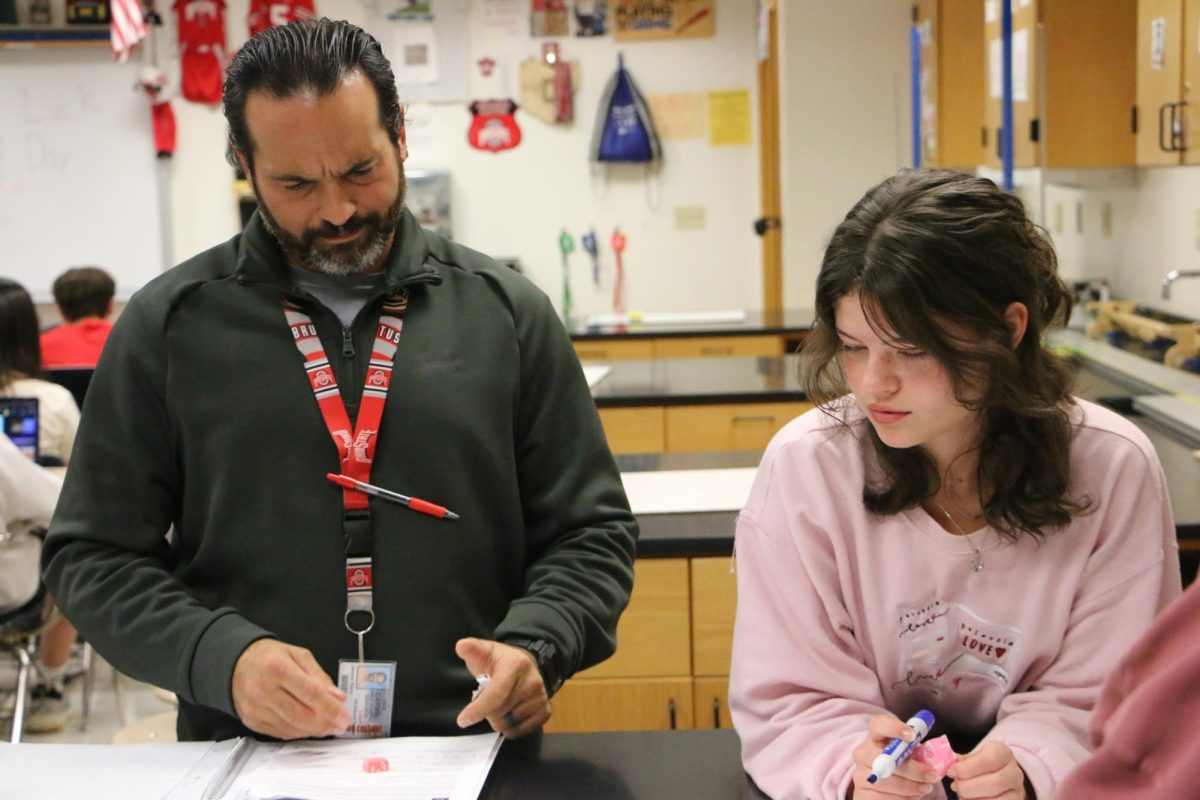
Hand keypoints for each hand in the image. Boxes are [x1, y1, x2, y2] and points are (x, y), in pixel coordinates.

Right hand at [231, 639, 349, 739]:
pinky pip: (280, 733)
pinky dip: (299, 733)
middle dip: (325, 723)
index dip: (330, 708)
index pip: (310, 693)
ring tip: (329, 727)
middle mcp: (264, 690)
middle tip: (342, 725)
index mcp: (278, 669)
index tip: (345, 717)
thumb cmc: (270, 657)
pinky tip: (310, 728)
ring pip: (291, 728)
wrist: (235, 664)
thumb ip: (319, 676)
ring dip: (314, 730)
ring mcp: (256, 709)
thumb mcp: (298, 655)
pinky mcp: (251, 721)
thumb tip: (338, 697)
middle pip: (300, 715)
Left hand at [454, 637, 550, 738]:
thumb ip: (472, 649)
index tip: (462, 720)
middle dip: (487, 712)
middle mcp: (532, 681)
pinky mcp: (545, 710)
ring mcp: (541, 697)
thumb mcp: (485, 651)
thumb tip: (462, 645)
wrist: (525, 665)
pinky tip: (509, 713)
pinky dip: (510, 727)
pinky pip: (520, 731)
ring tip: (499, 705)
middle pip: (500, 713)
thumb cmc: (500, 661)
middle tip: (486, 700)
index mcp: (516, 665)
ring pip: (509, 724)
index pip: (496, 694)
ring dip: (498, 720)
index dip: (478, 709)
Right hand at [849, 714, 940, 799]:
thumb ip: (918, 752)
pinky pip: (882, 798)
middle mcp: (863, 753)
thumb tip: (940, 758)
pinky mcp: (861, 794)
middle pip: (884, 759)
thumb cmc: (900, 765)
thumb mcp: (907, 754)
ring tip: (925, 788)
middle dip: (912, 769)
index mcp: (876, 736)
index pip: (879, 725)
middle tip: (932, 776)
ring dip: (910, 787)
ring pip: (885, 782)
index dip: (894, 728)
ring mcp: (860, 774)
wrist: (881, 786)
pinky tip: (911, 797)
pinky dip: (901, 799)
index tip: (912, 736)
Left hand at [947, 741, 1026, 798]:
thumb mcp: (973, 756)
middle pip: (994, 783)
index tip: (951, 772)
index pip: (989, 760)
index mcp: (1003, 753)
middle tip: (955, 786)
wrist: (1002, 774)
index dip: (967, 768)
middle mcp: (1015, 772)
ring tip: (961, 796)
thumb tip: (946, 765)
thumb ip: (961, 761)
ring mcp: (1017, 792)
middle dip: (969, 787)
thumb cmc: (982, 765)